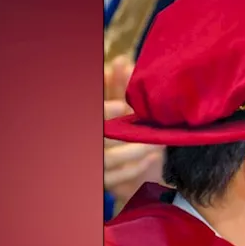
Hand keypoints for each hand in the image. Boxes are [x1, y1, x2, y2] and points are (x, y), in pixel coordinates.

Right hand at [104, 55, 164, 209]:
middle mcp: (90, 145)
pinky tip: (152, 159)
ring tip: (154, 143)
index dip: (104, 110)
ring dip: (133, 149)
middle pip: (99, 136)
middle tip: (139, 123)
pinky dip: (136, 167)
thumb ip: (120, 89)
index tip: (123, 106)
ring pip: (108, 158)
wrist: (143, 179)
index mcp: (93, 126)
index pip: (93, 116)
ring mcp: (96, 165)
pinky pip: (117, 178)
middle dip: (118, 128)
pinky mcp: (105, 184)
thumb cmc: (131, 138)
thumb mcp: (126, 112)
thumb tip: (123, 61)